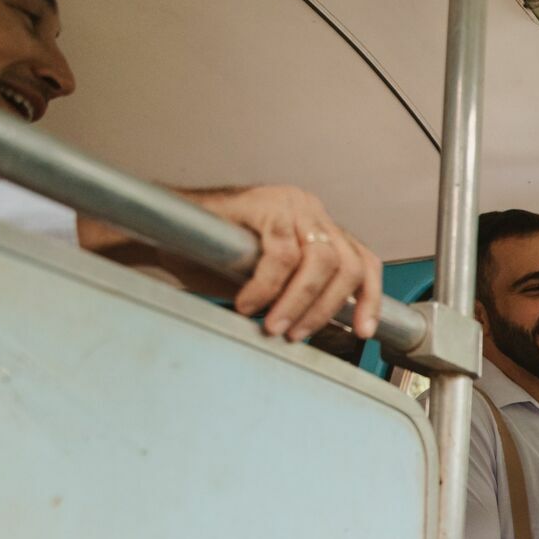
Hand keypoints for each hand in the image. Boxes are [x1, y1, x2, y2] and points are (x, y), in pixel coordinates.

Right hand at [190, 185, 383, 340]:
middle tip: (297, 333)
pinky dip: (267, 287)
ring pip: (320, 262)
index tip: (363, 331)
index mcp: (320, 229)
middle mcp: (312, 212)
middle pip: (348, 265)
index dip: (369, 299)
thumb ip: (303, 294)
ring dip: (299, 302)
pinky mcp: (265, 205)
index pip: (363, 262)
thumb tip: (328, 326)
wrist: (169, 233)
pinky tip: (248, 303)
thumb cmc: (217, 257)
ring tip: (273, 324)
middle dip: (326, 309)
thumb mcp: (273, 282)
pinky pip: (281, 255)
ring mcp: (291, 205)